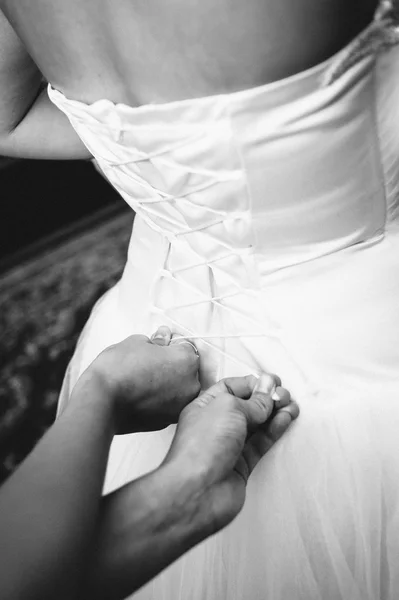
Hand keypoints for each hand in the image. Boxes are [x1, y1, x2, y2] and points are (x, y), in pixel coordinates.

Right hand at [86, 326, 200, 432]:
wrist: (101, 402)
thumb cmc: (118, 368)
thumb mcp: (137, 342)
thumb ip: (157, 339)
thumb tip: (164, 337)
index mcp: (188, 361)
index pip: (186, 346)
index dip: (170, 344)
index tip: (157, 344)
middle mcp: (191, 386)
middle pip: (185, 370)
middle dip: (171, 364)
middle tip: (148, 362)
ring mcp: (180, 407)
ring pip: (177, 389)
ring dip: (166, 383)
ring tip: (142, 379)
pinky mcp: (166, 422)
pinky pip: (167, 405)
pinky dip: (158, 399)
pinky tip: (140, 394)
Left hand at [162, 373, 298, 534]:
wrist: (198, 490)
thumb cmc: (204, 444)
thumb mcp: (229, 408)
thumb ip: (253, 400)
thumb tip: (268, 387)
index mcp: (204, 407)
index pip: (231, 388)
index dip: (252, 384)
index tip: (272, 382)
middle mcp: (216, 425)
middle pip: (247, 406)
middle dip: (267, 399)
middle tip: (285, 395)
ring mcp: (230, 445)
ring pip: (257, 425)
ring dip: (275, 414)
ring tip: (292, 407)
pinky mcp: (242, 464)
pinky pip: (261, 443)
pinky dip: (274, 430)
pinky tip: (285, 420)